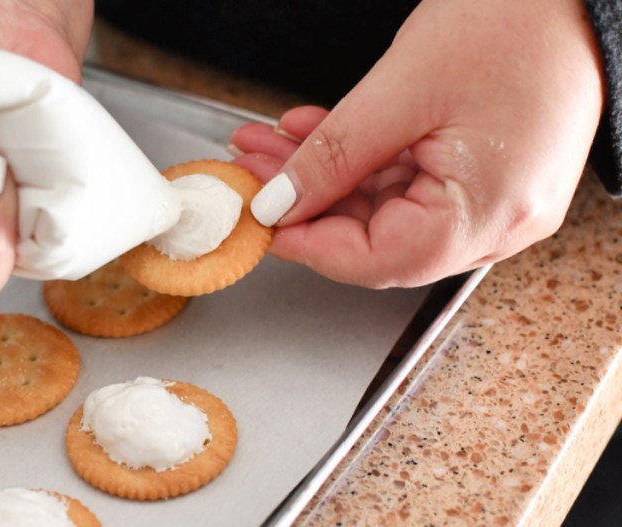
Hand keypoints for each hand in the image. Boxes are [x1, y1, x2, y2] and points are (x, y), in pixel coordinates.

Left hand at [231, 0, 602, 287]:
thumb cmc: (515, 26)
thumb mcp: (401, 91)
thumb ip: (333, 157)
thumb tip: (279, 203)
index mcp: (484, 216)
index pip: (375, 262)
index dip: (306, 243)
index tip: (259, 218)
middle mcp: (495, 223)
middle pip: (375, 236)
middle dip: (305, 200)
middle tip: (251, 170)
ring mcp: (492, 200)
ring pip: (384, 208)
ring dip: (324, 176)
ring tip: (270, 144)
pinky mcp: (484, 175)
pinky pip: (407, 182)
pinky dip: (359, 162)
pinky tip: (315, 135)